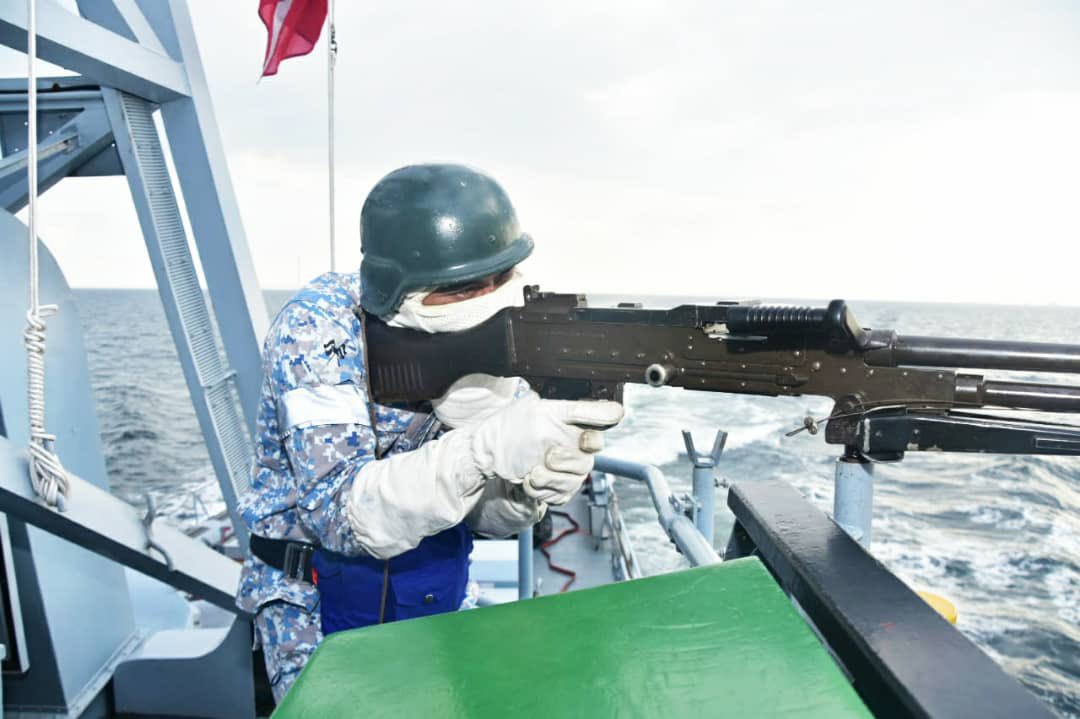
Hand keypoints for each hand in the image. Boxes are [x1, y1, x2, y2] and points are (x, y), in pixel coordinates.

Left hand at [472, 395, 623, 503]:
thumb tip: (617, 409)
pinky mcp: (556, 490)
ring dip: (548, 479)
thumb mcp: (543, 409)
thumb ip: (582, 410)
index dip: (593, 440)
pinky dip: (540, 491)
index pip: (599, 435)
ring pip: (573, 483)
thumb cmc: (512, 426)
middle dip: (563, 462)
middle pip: (586, 463)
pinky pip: (559, 496)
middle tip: (547, 455)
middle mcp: (575, 450)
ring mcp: (566, 472)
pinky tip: (528, 480)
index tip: (582, 440)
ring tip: (530, 470)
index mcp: (576, 428)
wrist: (489, 453)